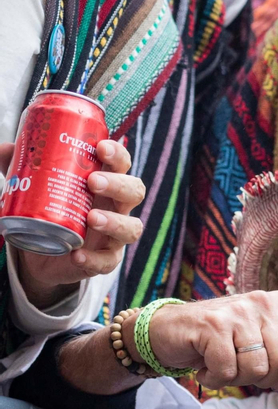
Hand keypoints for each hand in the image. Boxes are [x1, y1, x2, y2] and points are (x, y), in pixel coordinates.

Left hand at [10, 139, 145, 308]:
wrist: (43, 251)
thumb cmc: (50, 211)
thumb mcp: (36, 188)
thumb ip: (23, 168)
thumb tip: (8, 148)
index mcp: (104, 184)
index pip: (121, 165)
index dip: (117, 155)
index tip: (100, 148)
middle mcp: (116, 207)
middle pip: (134, 191)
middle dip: (118, 184)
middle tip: (93, 182)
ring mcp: (114, 235)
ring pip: (131, 227)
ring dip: (115, 221)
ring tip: (92, 218)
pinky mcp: (105, 259)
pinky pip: (108, 261)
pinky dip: (94, 258)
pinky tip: (78, 254)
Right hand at [144, 291, 277, 403]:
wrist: (170, 332)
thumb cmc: (223, 344)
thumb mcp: (265, 357)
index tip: (271, 373)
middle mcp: (265, 302)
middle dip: (263, 379)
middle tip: (240, 369)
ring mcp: (239, 310)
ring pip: (257, 369)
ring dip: (236, 379)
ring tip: (222, 364)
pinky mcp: (213, 323)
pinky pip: (227, 370)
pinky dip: (214, 379)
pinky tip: (204, 365)